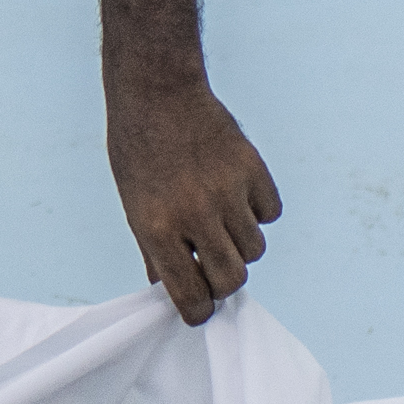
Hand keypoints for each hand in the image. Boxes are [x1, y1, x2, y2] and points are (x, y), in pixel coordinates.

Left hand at [107, 74, 279, 323]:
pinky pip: (270, 213)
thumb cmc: (138, 151)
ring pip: (255, 249)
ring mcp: (227, 191)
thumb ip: (153, 250)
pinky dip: (258, 211)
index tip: (200, 309)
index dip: (197, 311)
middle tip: (212, 266)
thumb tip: (171, 292)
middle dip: (222, 282)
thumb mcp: (133, 203)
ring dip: (240, 244)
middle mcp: (194, 214)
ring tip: (220, 221)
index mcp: (156, 227)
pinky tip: (236, 193)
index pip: (190, 295)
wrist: (157, 92)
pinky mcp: (252, 170)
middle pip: (232, 279)